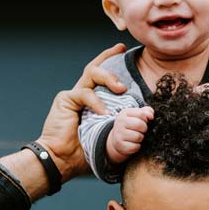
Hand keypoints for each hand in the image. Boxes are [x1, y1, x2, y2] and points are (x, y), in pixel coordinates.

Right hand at [35, 44, 128, 182]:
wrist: (62, 160)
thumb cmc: (85, 152)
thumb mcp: (110, 134)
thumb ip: (123, 123)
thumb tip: (146, 117)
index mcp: (92, 101)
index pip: (101, 76)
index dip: (110, 60)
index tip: (122, 49)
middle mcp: (82, 94)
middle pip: (95, 68)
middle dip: (109, 59)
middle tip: (123, 61)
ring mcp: (73, 96)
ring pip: (91, 73)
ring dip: (108, 77)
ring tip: (120, 88)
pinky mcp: (65, 100)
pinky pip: (85, 94)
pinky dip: (96, 102)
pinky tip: (103, 113)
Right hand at [106, 106, 154, 163]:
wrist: (117, 139)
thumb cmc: (131, 126)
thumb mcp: (137, 115)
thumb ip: (146, 111)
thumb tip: (151, 116)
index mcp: (125, 113)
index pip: (141, 114)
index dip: (146, 119)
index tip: (144, 122)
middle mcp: (120, 122)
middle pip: (140, 125)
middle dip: (144, 129)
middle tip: (141, 131)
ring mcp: (119, 134)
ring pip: (138, 136)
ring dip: (141, 138)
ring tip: (137, 137)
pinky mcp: (120, 145)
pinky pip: (135, 147)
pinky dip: (137, 146)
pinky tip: (134, 143)